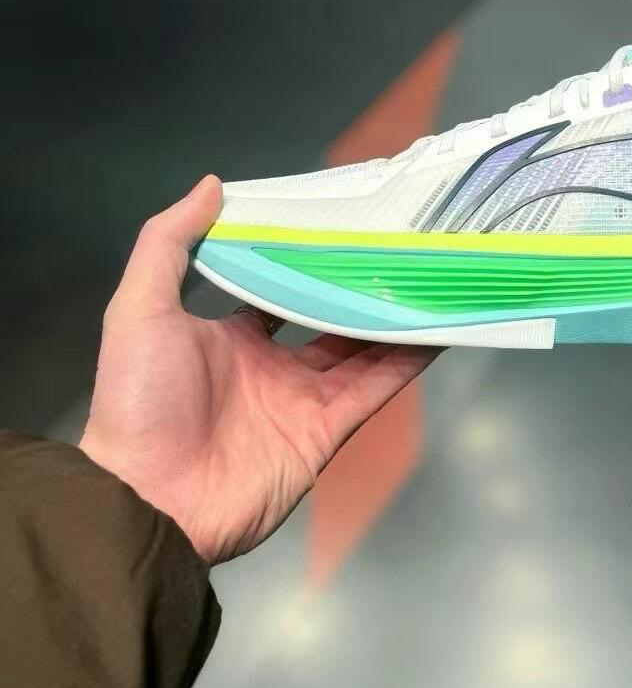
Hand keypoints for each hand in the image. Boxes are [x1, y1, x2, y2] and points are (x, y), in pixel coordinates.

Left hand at [80, 176, 438, 563]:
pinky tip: (437, 328)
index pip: (278, 284)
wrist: (149, 502)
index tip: (342, 220)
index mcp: (228, 335)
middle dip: (360, 284)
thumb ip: (168, 244)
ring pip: (361, 348)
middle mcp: (271, 363)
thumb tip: (212, 184)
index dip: (307, 255)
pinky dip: (406, 360)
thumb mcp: (138, 311)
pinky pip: (374, 388)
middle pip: (327, 314)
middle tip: (401, 242)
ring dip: (393, 317)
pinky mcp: (327, 430)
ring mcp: (302, 398)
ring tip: (431, 275)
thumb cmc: (139, 402)